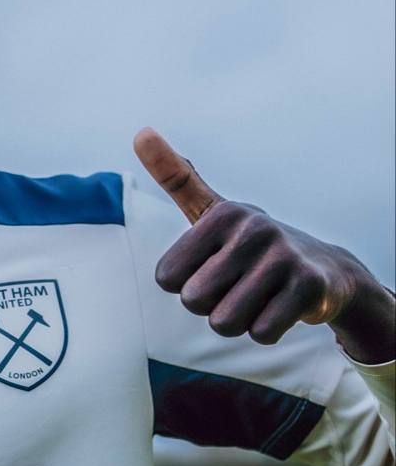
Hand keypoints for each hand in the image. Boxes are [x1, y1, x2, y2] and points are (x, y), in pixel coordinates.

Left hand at [134, 128, 394, 361]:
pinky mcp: (310, 287)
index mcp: (221, 214)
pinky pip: (260, 333)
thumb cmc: (249, 244)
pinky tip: (279, 307)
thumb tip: (141, 132)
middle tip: (235, 287)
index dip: (184, 285)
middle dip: (210, 306)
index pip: (167, 278)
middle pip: (194, 302)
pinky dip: (265, 330)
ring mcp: (284, 257)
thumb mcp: (212, 210)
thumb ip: (176, 178)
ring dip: (237, 321)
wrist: (323, 269)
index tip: (210, 267)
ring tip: (256, 297)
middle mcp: (253, 229)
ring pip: (225, 322)